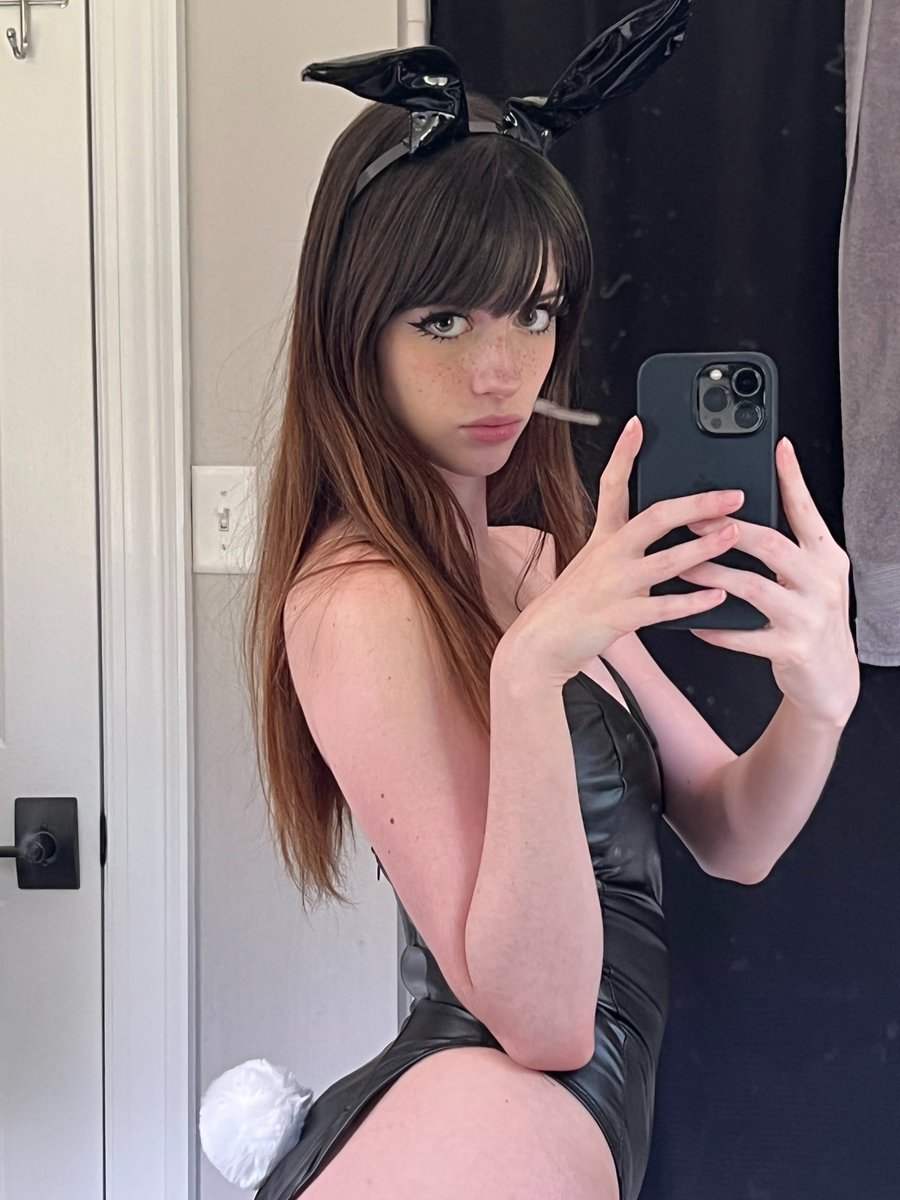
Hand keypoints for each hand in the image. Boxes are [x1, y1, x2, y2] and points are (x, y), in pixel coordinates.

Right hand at [501, 416, 745, 686]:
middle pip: (654, 518)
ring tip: (732, 536)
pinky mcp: (617, 617)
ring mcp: (613, 585)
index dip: (623, 454)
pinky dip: (691, 602)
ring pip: (665, 561)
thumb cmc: (573, 603)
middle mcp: (608, 555)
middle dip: (696, 504)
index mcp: (603, 538)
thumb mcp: (594, 563)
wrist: (541, 641)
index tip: (638, 425)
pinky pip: (661, 608)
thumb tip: (669, 532)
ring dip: (703, 547)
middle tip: (732, 496)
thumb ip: (628, 547)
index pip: (611, 485)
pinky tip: (716, 597)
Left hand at [678, 437, 859, 726]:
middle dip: (727, 530)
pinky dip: (716, 626)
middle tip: (691, 519)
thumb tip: (745, 510)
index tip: (777, 449)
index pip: (807, 511)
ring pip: (752, 587)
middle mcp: (821, 582)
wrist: (832, 676)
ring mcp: (807, 616)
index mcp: (826, 556)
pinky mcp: (791, 649)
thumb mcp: (811, 575)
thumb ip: (789, 545)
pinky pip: (745, 634)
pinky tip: (693, 618)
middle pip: (771, 545)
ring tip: (682, 565)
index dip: (792, 479)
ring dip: (712, 574)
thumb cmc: (810, 617)